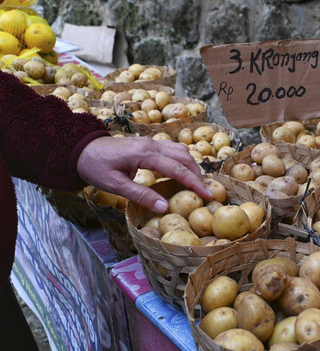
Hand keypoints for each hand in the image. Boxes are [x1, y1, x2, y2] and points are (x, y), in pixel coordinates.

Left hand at [77, 136, 212, 211]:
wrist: (80, 148)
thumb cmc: (95, 167)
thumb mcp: (115, 185)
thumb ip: (141, 195)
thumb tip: (165, 208)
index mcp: (145, 154)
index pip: (177, 169)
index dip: (194, 183)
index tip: (208, 195)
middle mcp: (152, 145)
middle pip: (184, 157)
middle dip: (197, 175)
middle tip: (206, 191)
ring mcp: (150, 142)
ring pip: (180, 150)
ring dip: (191, 166)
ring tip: (196, 183)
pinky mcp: (148, 144)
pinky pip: (172, 149)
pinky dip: (182, 160)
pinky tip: (182, 172)